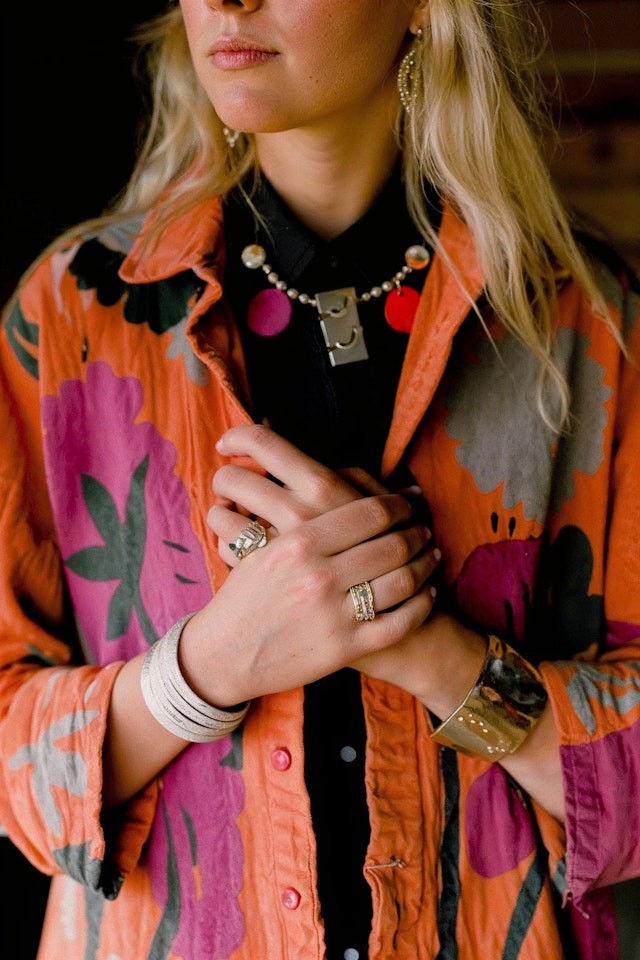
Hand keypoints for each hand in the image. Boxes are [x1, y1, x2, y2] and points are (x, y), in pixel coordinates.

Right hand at [178, 425, 439, 705]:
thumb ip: (289, 514)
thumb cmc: (241, 597)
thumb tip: (323, 479)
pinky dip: (421, 605)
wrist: (223, 656)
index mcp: (298, 542)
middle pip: (392, 543)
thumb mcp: (258, 546)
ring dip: (425, 565)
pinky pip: (399, 622)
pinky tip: (427, 594)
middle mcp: (319, 575)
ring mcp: (334, 613)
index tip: (405, 505)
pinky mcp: (344, 649)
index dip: (397, 506)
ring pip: (402, 580)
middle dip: (416, 534)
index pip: (369, 513)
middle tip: (424, 529)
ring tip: (431, 556)